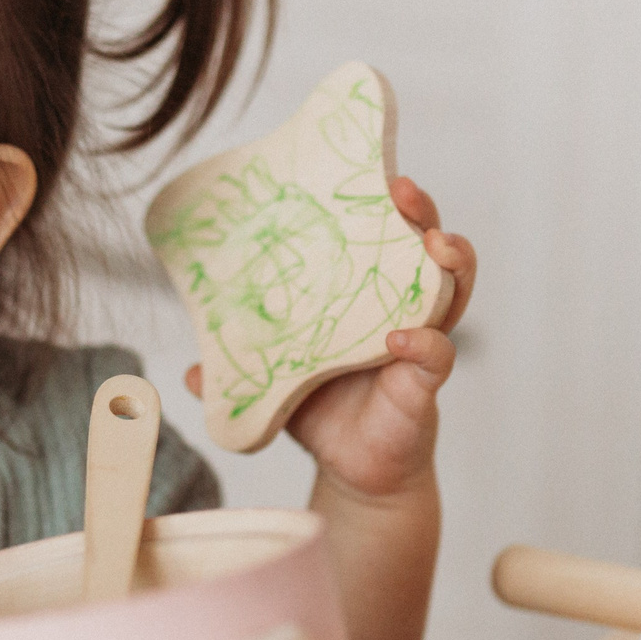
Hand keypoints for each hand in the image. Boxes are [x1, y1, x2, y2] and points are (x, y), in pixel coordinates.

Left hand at [185, 175, 476, 500]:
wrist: (353, 469)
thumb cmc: (322, 408)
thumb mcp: (272, 376)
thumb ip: (234, 368)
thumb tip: (188, 369)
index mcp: (367, 290)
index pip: (385, 232)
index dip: (384, 200)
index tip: (374, 171)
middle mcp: (403, 306)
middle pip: (428, 245)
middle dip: (422, 212)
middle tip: (403, 189)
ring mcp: (421, 341)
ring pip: (452, 289)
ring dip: (450, 262)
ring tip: (434, 245)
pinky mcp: (425, 382)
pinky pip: (438, 354)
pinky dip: (425, 343)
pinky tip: (401, 338)